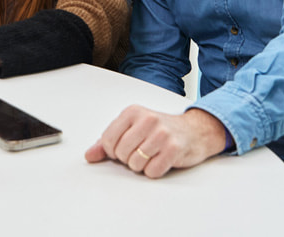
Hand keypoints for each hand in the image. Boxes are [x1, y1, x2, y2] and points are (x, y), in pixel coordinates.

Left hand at [84, 106, 226, 177]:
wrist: (194, 130)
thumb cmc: (160, 130)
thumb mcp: (132, 129)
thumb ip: (107, 142)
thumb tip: (89, 156)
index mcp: (132, 112)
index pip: (107, 140)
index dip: (113, 151)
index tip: (124, 148)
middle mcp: (147, 119)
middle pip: (121, 153)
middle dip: (128, 159)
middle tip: (141, 151)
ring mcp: (161, 133)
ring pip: (135, 164)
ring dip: (142, 166)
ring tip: (151, 154)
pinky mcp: (174, 148)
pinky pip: (152, 171)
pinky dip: (154, 171)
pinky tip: (161, 160)